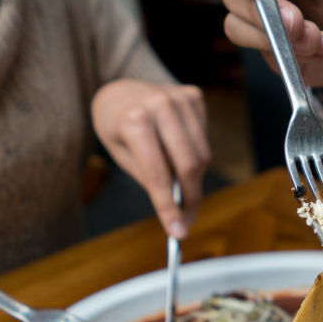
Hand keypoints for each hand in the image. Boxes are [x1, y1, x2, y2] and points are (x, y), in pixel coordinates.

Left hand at [91, 80, 209, 238]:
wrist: (120, 90)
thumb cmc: (118, 127)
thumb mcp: (122, 155)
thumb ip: (150, 178)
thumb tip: (179, 205)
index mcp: (134, 120)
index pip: (158, 174)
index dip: (169, 207)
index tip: (178, 231)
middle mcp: (160, 105)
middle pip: (189, 165)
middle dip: (190, 198)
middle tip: (187, 219)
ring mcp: (180, 98)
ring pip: (202, 155)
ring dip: (194, 178)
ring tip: (179, 184)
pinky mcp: (194, 97)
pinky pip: (204, 139)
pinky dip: (195, 154)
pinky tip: (178, 150)